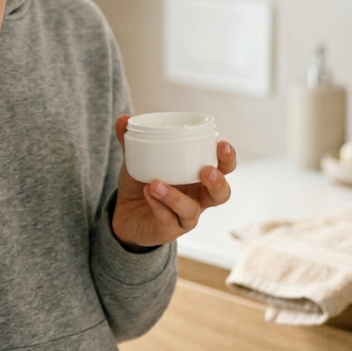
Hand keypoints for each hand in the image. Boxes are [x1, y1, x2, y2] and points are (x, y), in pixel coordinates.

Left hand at [110, 114, 236, 248]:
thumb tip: (123, 118)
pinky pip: (168, 221)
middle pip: (221, 194)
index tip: (221, 144)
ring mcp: (184, 217)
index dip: (227, 158)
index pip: (223, 168)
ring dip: (175, 197)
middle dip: (217, 181)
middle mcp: (197, 198)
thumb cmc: (142, 183)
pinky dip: (158, 206)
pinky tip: (147, 193)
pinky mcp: (169, 232)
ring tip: (156, 183)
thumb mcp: (138, 160)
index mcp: (198, 177)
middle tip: (206, 170)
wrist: (124, 214)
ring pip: (192, 211)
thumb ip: (132, 141)